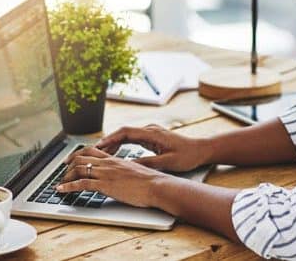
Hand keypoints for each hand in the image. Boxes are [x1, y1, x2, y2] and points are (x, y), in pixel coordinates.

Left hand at [56, 146, 174, 207]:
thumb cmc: (150, 182)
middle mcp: (107, 163)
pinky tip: (61, 190)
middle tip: (62, 172)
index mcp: (115, 159)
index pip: (91, 151)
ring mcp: (105, 173)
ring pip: (78, 169)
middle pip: (81, 158)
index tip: (70, 161)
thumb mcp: (134, 172)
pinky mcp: (104, 185)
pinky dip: (68, 186)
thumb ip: (124, 171)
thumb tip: (121, 176)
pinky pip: (81, 184)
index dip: (78, 154)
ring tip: (60, 183)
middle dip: (68, 166)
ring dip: (66, 177)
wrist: (156, 186)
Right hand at [94, 124, 211, 171]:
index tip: (99, 146)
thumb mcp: (167, 162)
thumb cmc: (188, 155)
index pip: (126, 132)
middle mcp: (150, 130)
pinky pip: (132, 139)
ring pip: (126, 136)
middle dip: (108, 141)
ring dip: (114, 144)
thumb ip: (148, 163)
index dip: (110, 139)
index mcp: (152, 133)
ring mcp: (150, 133)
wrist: (202, 150)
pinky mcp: (152, 138)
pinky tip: (115, 154)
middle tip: (94, 152)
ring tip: (101, 154)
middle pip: (123, 133)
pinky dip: (122, 145)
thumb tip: (130, 166)